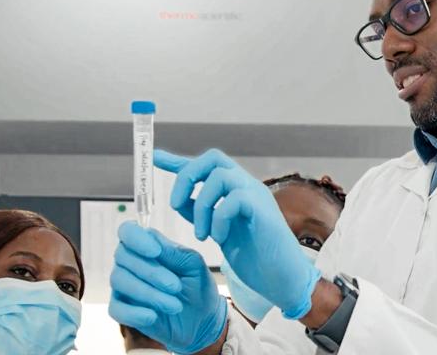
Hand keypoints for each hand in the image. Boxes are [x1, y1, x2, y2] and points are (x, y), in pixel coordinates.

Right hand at [108, 221, 227, 353]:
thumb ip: (175, 253)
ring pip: (120, 281)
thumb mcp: (194, 266)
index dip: (136, 239)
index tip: (155, 252)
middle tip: (176, 287)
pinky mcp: (121, 309)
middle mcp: (129, 262)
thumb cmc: (197, 286)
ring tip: (174, 305)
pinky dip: (134, 313)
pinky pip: (116, 308)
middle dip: (151, 272)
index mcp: (147, 245)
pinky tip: (152, 316)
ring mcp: (123, 286)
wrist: (201, 320)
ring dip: (148, 294)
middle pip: (123, 257)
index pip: (128, 231)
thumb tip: (156, 245)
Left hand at [155, 149, 320, 318]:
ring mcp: (256, 195)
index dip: (178, 160)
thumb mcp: (219, 230)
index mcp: (235, 189)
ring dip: (201, 206)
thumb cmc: (254, 255)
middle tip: (176, 205)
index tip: (155, 158)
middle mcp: (246, 186)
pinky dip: (219, 218)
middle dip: (187, 177)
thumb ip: (202, 212)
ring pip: (220, 176)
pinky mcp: (263, 210)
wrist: (281, 277)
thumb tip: (178, 200)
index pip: (205, 165)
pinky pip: (234, 199)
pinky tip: (218, 238)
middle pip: (213, 158)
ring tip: (201, 234)